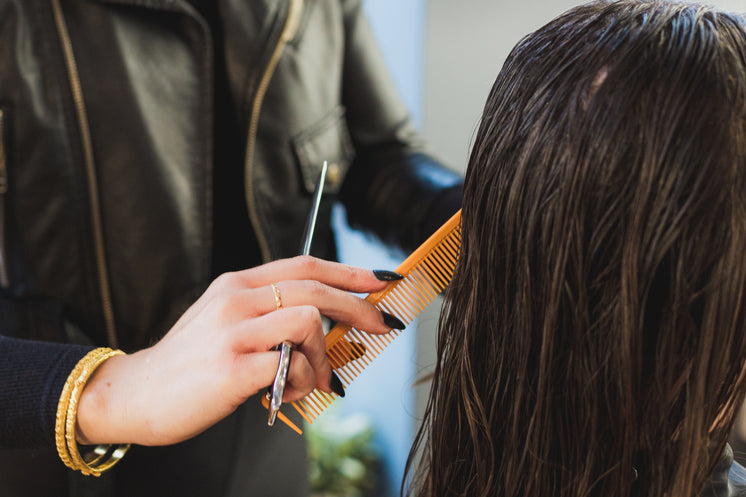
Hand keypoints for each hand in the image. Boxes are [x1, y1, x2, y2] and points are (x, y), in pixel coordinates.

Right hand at [75, 256, 399, 445]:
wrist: (137, 393)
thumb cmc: (191, 362)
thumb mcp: (226, 321)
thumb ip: (268, 314)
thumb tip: (327, 322)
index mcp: (236, 284)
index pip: (304, 265)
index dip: (347, 271)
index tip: (380, 280)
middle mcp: (235, 300)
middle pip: (314, 289)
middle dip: (358, 308)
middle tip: (380, 327)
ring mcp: (232, 333)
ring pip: (307, 322)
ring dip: (322, 356)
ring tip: (309, 380)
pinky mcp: (231, 368)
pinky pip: (290, 365)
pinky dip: (302, 382)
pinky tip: (288, 394)